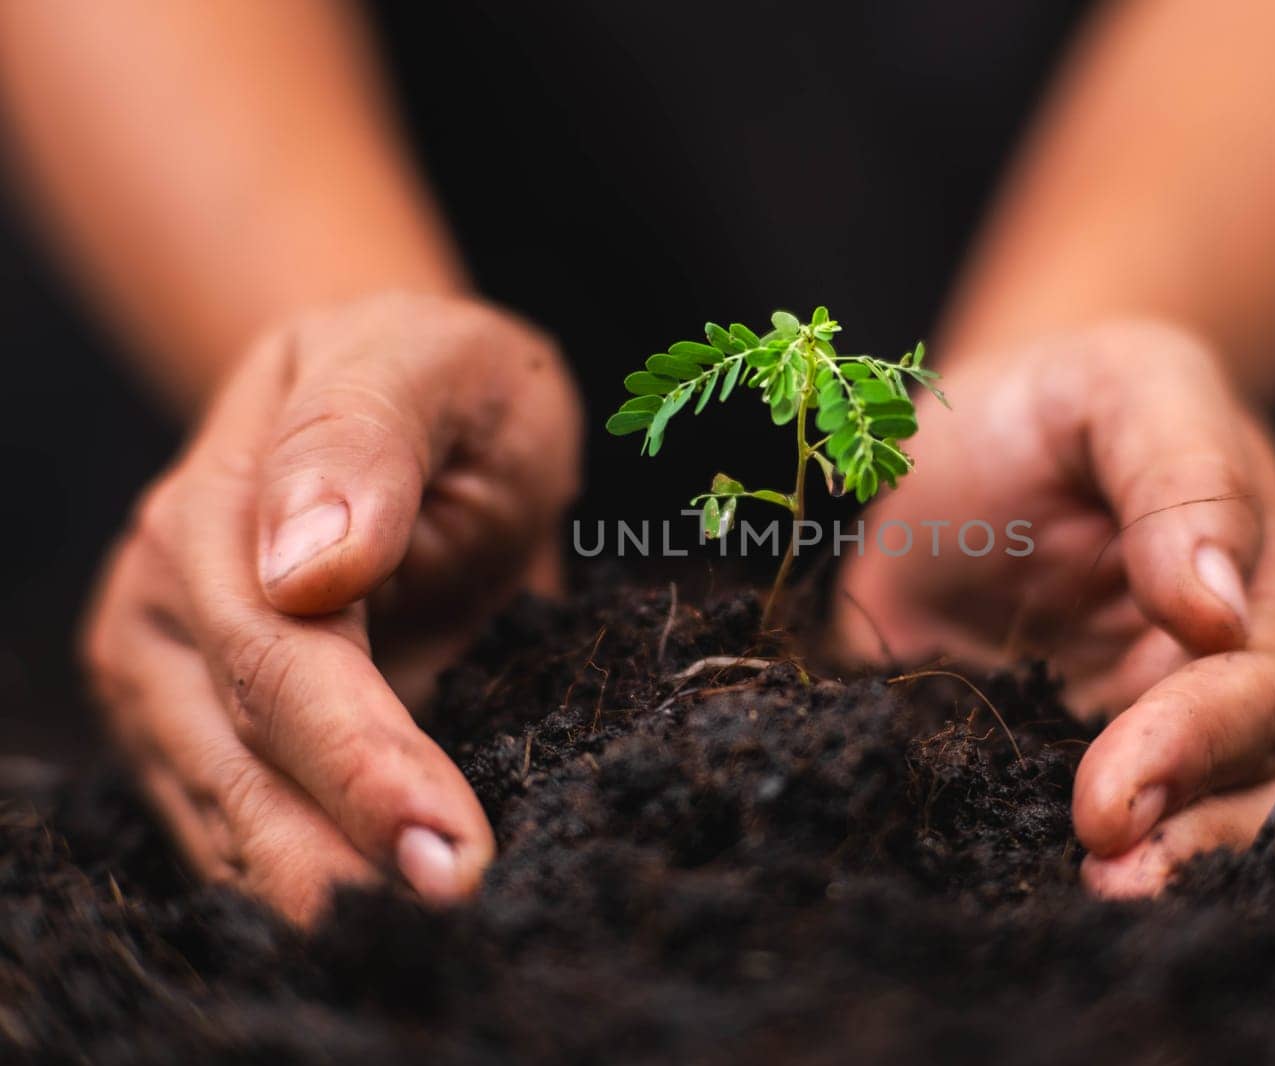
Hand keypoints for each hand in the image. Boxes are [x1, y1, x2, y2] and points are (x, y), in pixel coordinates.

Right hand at [82, 291, 580, 921]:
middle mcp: (171, 606)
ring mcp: (178, 680)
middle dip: (337, 859)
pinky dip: (304, 882)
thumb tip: (308, 567)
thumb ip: (365, 437)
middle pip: (238, 762)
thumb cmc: (438, 382)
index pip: (279, 657)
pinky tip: (374, 919)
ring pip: (228, 817)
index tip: (446, 846)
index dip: (359, 758)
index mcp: (218, 507)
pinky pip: (244, 828)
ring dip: (312, 893)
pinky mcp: (207, 736)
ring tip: (415, 948)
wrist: (404, 401)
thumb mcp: (427, 360)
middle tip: (447, 919)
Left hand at [835, 321, 1274, 895]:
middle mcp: (1237, 685)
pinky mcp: (1072, 770)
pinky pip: (1109, 834)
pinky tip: (1036, 892)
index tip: (1112, 793)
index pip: (1265, 685)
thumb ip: (1180, 472)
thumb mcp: (1127, 386)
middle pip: (1250, 782)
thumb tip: (1218, 610)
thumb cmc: (1062, 406)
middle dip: (1186, 835)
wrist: (971, 446)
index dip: (1197, 741)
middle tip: (1108, 877)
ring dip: (1153, 872)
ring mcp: (1161, 740)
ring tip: (1089, 904)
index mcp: (1274, 593)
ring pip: (1196, 829)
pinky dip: (1086, 861)